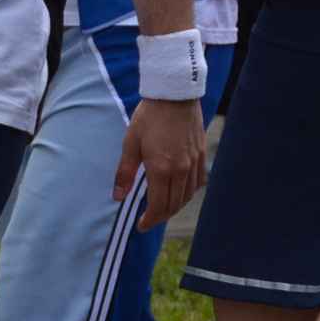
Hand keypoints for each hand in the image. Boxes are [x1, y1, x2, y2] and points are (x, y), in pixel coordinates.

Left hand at [116, 95, 205, 230]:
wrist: (175, 95)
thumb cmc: (149, 117)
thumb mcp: (130, 144)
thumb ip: (125, 173)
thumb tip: (118, 197)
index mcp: (161, 169)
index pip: (158, 206)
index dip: (150, 220)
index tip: (141, 225)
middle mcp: (181, 170)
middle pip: (173, 205)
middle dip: (160, 217)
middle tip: (149, 219)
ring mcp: (194, 163)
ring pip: (187, 196)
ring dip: (175, 207)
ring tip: (162, 208)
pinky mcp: (202, 155)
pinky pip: (198, 183)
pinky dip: (189, 193)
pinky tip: (181, 192)